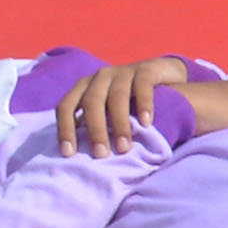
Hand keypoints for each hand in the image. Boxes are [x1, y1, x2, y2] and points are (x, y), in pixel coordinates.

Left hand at [55, 57, 191, 156]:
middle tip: (101, 154)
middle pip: (92, 102)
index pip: (66, 106)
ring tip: (124, 147)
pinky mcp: (147, 70)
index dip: (65, 128)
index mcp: (86, 88)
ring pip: (117, 96)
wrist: (162, 75)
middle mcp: (101, 77)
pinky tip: (146, 123)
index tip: (68, 153)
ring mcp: (124, 72)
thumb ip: (97, 125)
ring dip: (119, 123)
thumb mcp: (109, 111)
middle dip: (95, 129)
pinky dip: (143, 105)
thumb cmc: (132, 101)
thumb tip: (86, 157)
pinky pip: (142, 85)